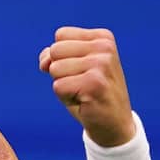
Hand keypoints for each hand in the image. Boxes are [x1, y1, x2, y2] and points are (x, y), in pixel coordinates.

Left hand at [39, 27, 135, 146]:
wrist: (114, 124)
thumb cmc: (90, 93)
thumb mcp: (72, 67)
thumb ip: (54, 56)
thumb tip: (45, 63)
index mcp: (103, 38)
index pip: (60, 35)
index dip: (62, 56)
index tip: (82, 70)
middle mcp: (105, 47)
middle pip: (55, 50)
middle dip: (60, 71)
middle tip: (81, 83)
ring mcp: (101, 65)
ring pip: (55, 69)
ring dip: (64, 85)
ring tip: (83, 92)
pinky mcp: (94, 83)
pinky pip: (58, 86)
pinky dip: (66, 98)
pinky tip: (84, 101)